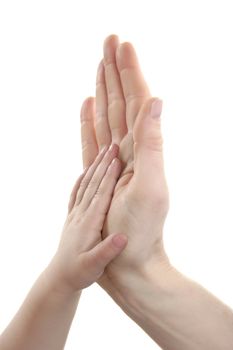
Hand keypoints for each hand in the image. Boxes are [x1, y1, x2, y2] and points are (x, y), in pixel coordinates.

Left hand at [47, 144, 126, 293]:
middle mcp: (81, 215)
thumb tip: (123, 237)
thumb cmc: (79, 273)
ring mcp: (75, 215)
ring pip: (85, 185)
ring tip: (102, 152)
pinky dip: (81, 180)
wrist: (60, 277)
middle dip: (103, 164)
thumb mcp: (94, 267)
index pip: (101, 195)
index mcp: (89, 224)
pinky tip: (84, 171)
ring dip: (94, 167)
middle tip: (112, 145)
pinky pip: (76, 194)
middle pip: (93, 184)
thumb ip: (107, 251)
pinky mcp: (73, 218)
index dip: (109, 177)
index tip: (117, 160)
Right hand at [80, 35, 169, 289]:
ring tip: (99, 66)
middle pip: (121, 101)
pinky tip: (88, 104)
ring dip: (104, 88)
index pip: (137, 100)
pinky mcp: (100, 172)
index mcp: (142, 149)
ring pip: (107, 115)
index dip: (130, 71)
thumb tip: (155, 101)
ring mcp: (114, 160)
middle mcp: (130, 150)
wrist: (129, 261)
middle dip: (116, 71)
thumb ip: (152, 144)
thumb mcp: (151, 187)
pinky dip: (89, 119)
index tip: (121, 45)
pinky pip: (92, 138)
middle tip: (109, 41)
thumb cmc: (141, 231)